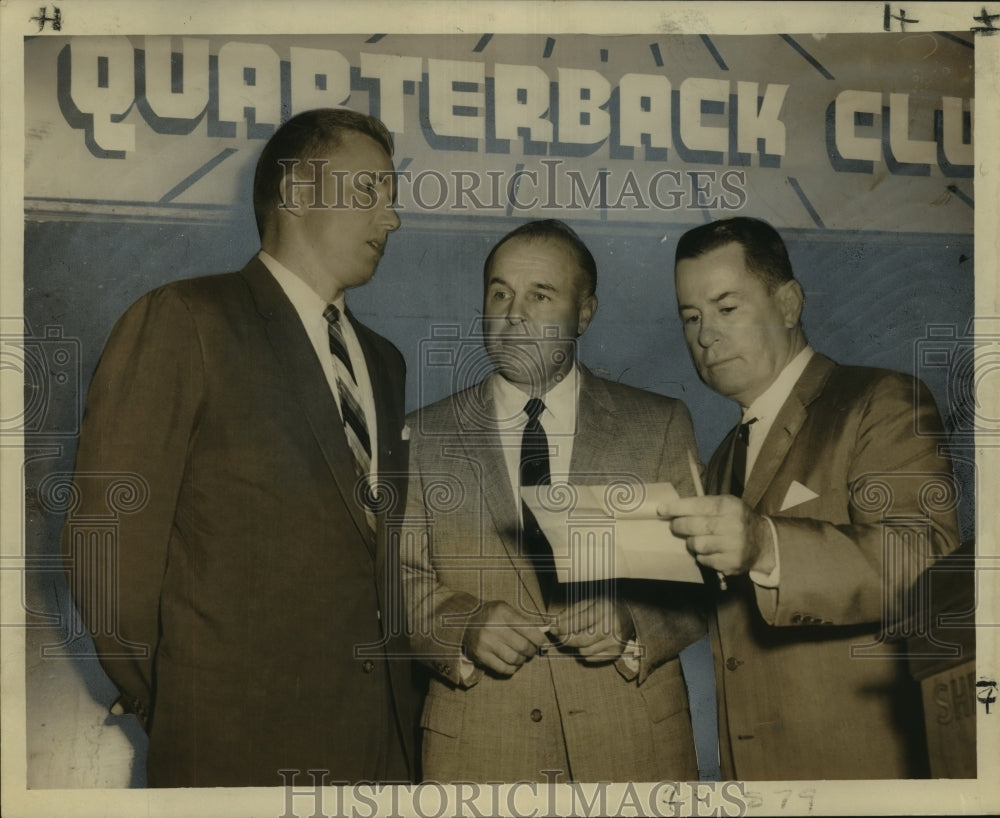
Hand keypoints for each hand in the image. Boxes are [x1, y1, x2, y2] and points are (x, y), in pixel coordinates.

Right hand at [462, 601, 548, 675]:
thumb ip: (522, 620)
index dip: (539, 638)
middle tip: (532, 650)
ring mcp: (485, 643)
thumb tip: (542, 634)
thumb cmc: (491, 616)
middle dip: (532, 650)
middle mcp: (492, 627)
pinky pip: (503, 668)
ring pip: (514, 658)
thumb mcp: (505, 609)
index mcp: (501, 612)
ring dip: (523, 659)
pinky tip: (514, 663)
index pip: (527, 628)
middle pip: (522, 646)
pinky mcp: (480, 656)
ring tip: (523, 656)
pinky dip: (513, 668)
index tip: (543, 642)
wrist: (465, 622)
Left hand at [549, 595, 635, 662]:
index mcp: (603, 610)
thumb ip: (571, 613)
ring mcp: (614, 642)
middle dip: (565, 639)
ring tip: (577, 636)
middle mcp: (611, 628)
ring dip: (576, 645)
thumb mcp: (588, 602)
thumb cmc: (605, 606)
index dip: (562, 628)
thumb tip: (554, 625)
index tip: (552, 629)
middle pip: (580, 640)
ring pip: (584, 651)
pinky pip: (591, 658)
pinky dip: (585, 651)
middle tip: (559, 635)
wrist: (630, 615)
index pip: (578, 623)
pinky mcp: (616, 653)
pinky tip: (588, 642)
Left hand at [657, 494, 774, 577]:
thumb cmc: (737, 520)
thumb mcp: (726, 505)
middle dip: (679, 526)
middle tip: (674, 526)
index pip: (697, 505)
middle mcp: (732, 525)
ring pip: (696, 545)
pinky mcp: (731, 563)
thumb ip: (703, 505)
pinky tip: (709, 550)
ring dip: (691, 543)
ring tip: (695, 539)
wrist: (763, 542)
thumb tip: (671, 509)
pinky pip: (704, 560)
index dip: (676, 508)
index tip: (661, 510)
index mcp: (729, 506)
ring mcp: (732, 546)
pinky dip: (701, 556)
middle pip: (693, 526)